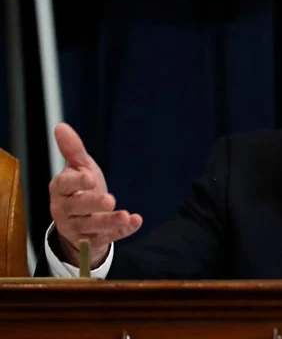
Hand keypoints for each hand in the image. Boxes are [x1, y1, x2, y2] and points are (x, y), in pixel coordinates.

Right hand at [49, 123, 142, 267]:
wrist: (80, 220)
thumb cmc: (80, 188)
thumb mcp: (78, 168)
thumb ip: (72, 150)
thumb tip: (61, 126)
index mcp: (60, 189)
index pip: (64, 185)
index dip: (76, 182)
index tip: (91, 177)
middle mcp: (65, 210)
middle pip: (77, 208)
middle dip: (93, 203)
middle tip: (110, 200)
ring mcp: (78, 228)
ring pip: (91, 227)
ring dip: (109, 222)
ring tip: (125, 215)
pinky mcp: (93, 240)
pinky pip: (107, 238)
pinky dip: (122, 231)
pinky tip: (136, 221)